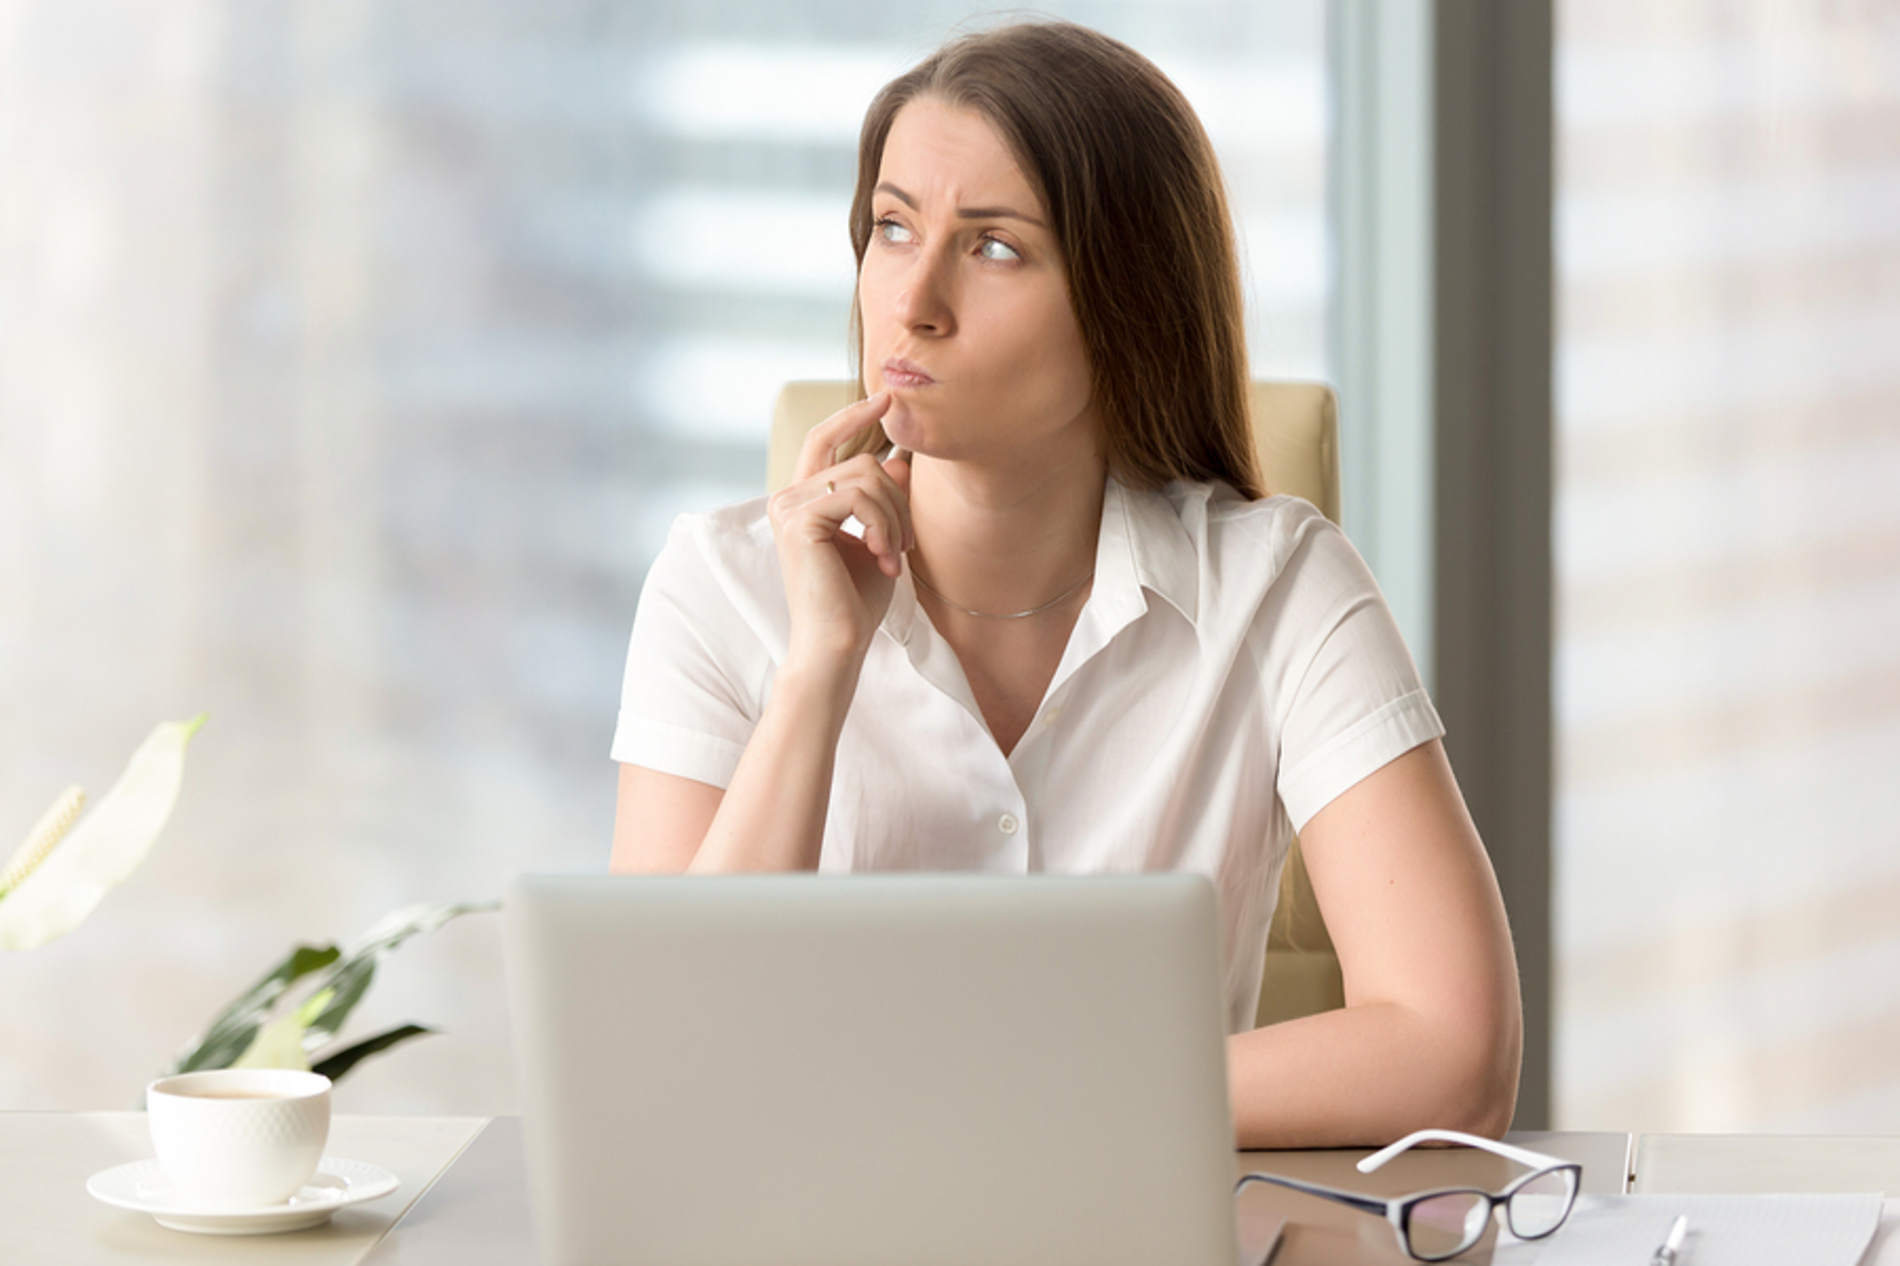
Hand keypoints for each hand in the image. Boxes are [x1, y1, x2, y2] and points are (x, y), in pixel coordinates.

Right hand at [766, 391, 913, 672]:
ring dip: (892, 518)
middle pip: (860, 463)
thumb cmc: (855, 602)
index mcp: (802, 500)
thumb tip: (898, 460)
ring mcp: (788, 507)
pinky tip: (882, 557)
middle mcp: (788, 498)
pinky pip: (858, 497)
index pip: (823, 439)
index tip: (885, 399)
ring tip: (893, 556)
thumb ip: (886, 501)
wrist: (838, 643)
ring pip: (863, 478)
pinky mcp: (798, 521)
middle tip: (904, 545)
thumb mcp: (880, 540)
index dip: (853, 416)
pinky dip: (882, 525)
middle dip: (896, 501)